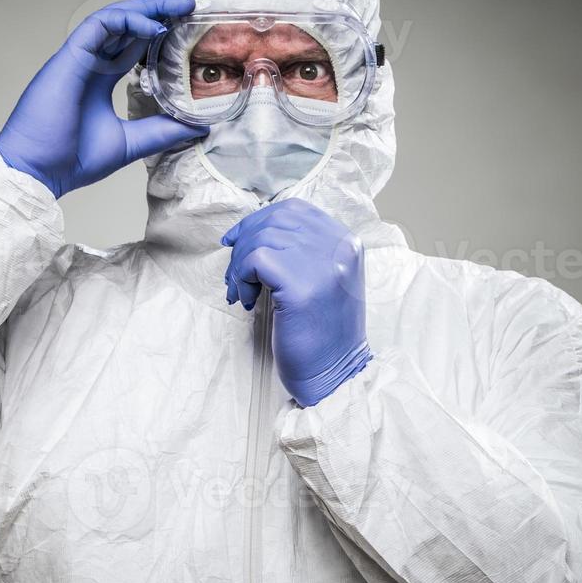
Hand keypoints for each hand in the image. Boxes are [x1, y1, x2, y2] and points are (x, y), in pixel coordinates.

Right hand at [0, 0, 207, 198]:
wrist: (37, 172)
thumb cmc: (70, 159)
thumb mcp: (130, 142)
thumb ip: (162, 131)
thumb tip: (200, 126)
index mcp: (100, 78)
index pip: (134, 41)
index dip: (161, 24)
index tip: (189, 12)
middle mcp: (90, 62)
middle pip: (130, 22)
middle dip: (162, 3)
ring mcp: (79, 56)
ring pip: (118, 16)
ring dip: (152, 5)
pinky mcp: (70, 57)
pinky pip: (101, 25)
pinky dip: (130, 21)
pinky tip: (156, 26)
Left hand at [222, 199, 372, 406]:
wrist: (334, 373)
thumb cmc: (322, 331)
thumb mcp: (323, 279)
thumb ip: (303, 251)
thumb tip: (252, 231)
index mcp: (346, 242)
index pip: (294, 209)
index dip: (258, 221)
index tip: (236, 241)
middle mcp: (338, 246)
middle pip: (274, 220)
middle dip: (244, 243)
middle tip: (235, 275)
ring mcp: (323, 264)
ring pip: (261, 238)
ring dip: (240, 265)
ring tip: (242, 292)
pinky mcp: (301, 285)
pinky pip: (255, 260)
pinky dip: (242, 277)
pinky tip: (248, 300)